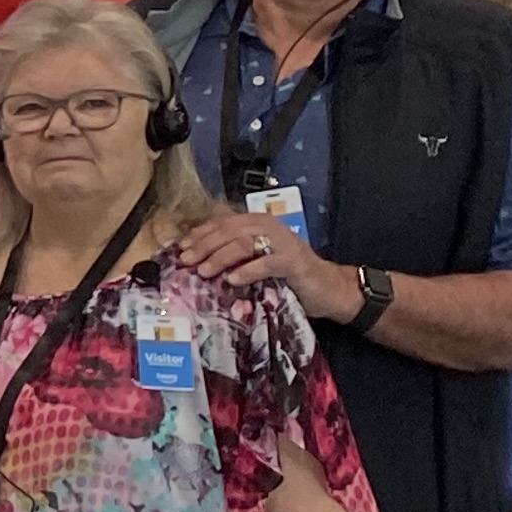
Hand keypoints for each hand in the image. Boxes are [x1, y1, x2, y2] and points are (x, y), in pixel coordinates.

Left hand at [172, 207, 350, 323]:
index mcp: (258, 224)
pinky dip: (247, 271)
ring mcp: (283, 243)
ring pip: (244, 243)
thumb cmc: (288, 276)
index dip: (201, 233)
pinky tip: (232, 281)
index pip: (223, 223)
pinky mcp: (294, 261)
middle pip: (230, 230)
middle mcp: (270, 227)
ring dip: (220, 257)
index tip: (181, 248)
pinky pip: (266, 263)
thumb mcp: (258, 260)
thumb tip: (198, 259)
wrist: (329, 288)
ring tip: (204, 272)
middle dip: (205, 245)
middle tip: (186, 261)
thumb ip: (236, 255)